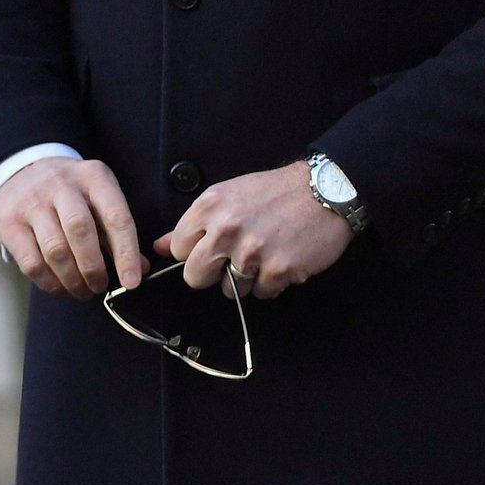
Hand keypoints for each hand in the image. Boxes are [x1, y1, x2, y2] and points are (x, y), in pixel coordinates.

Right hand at [0, 156, 148, 298]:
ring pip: (55, 249)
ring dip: (72, 280)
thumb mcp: (97, 197)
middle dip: (94, 268)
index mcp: (92, 176)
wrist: (20, 170)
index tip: (131, 281)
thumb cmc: (69, 192)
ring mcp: (32, 201)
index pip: (115, 215)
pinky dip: (50, 283)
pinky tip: (60, 286)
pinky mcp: (9, 222)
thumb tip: (138, 269)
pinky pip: (31, 263)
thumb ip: (117, 232)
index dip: (126, 252)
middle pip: (81, 231)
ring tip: (82, 290)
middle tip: (100, 286)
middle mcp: (61, 184)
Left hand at [156, 162, 351, 301]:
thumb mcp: (229, 195)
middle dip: (213, 273)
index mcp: (210, 206)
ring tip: (266, 251)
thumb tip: (159, 245)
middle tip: (235, 258)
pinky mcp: (277, 269)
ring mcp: (251, 251)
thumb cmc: (276, 192)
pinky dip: (273, 282)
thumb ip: (193, 223)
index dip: (195, 251)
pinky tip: (283, 259)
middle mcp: (226, 228)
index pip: (177, 249)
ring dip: (247, 278)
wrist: (326, 190)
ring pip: (230, 290)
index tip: (212, 246)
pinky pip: (262, 294)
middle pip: (195, 277)